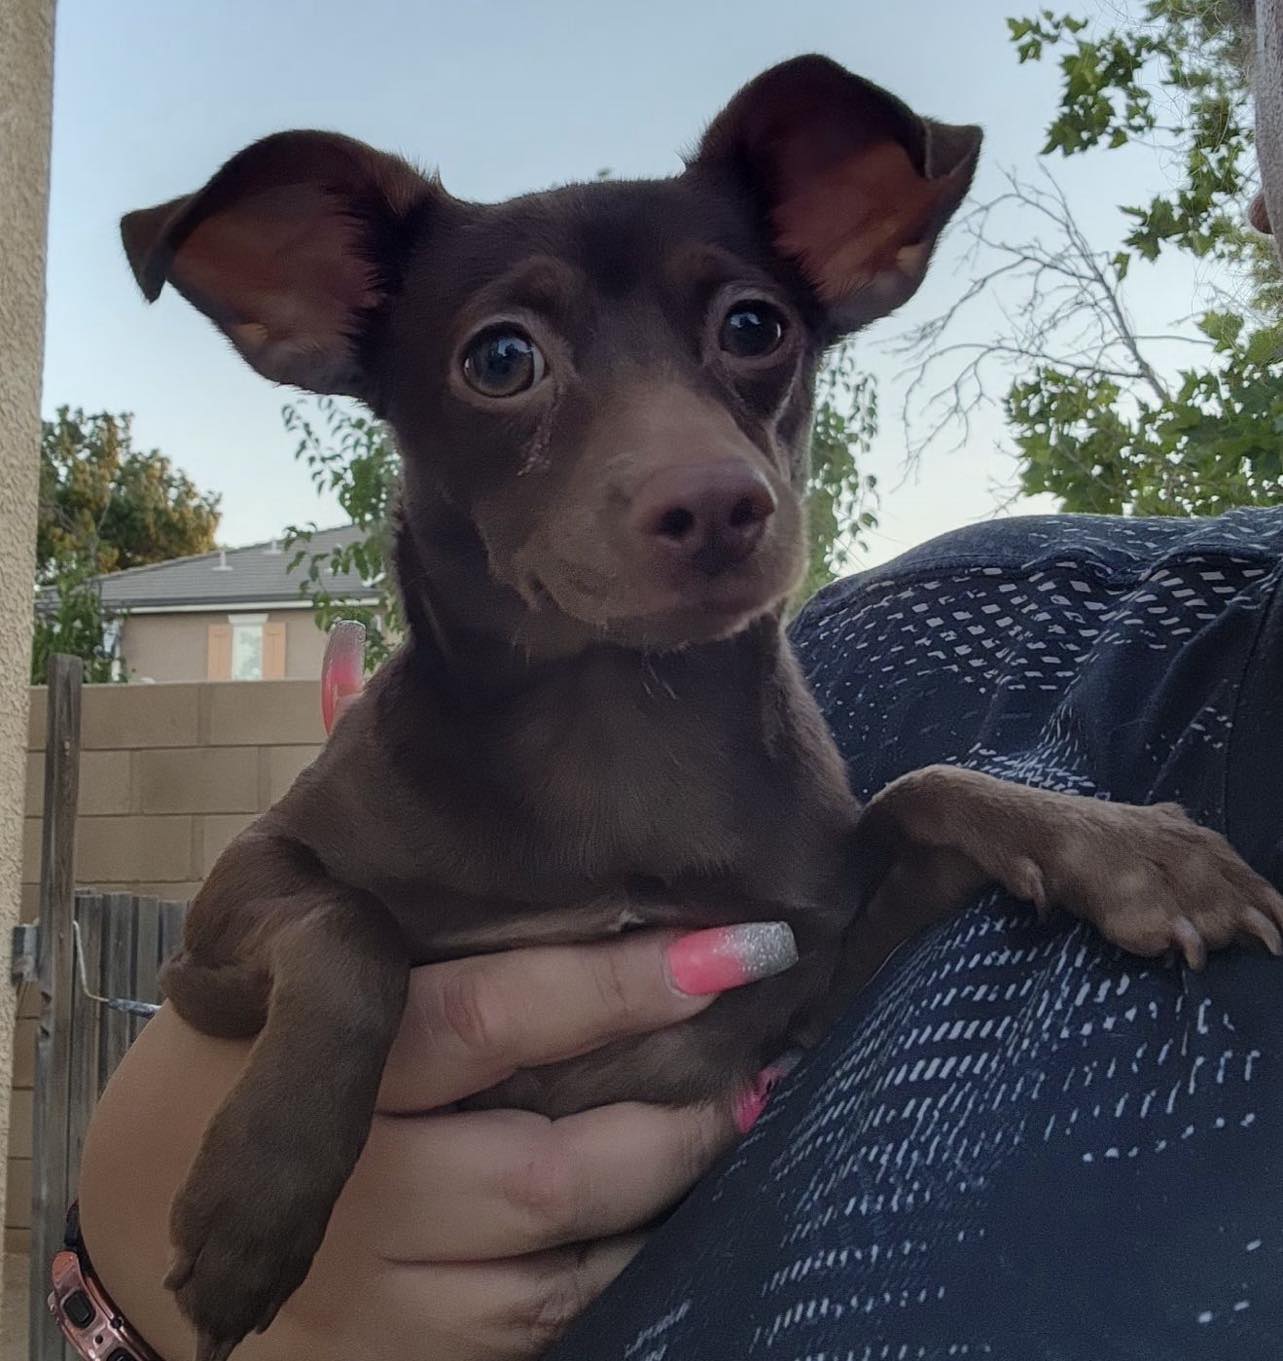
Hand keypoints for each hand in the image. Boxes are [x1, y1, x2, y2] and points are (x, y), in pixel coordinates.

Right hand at [78, 921, 794, 1360]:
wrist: (147, 1202)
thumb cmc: (251, 1039)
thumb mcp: (296, 946)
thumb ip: (401, 887)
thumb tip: (493, 757)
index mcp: (324, 1049)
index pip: (490, 1015)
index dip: (624, 984)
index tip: (745, 945)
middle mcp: (350, 1185)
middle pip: (543, 1164)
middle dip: (677, 1114)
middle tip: (760, 1049)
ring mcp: (371, 1288)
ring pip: (557, 1258)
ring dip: (668, 1188)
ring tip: (741, 1113)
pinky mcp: (396, 1357)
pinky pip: (542, 1326)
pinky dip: (623, 1263)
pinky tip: (672, 1204)